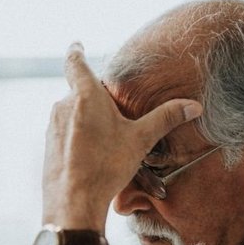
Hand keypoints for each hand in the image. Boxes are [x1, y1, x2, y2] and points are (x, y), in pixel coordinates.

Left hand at [42, 43, 201, 229]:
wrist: (74, 200)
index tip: (77, 44)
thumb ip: (166, 118)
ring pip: (73, 114)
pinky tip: (96, 157)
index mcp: (85, 96)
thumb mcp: (141, 140)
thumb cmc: (107, 165)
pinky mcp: (49, 145)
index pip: (75, 62)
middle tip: (117, 112)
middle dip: (97, 99)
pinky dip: (80, 137)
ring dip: (89, 120)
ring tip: (110, 141)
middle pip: (80, 92)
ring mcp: (53, 126)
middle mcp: (63, 106)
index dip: (76, 51)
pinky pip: (67, 132)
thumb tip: (194, 106)